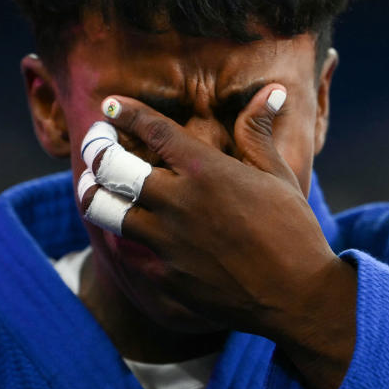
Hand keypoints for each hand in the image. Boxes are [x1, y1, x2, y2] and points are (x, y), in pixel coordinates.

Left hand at [82, 85, 356, 388]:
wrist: (296, 297)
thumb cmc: (294, 232)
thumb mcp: (279, 176)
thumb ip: (259, 134)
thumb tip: (273, 91)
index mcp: (206, 171)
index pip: (153, 130)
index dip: (125, 112)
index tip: (109, 105)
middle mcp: (178, 202)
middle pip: (111, 167)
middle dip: (95, 149)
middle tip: (94, 144)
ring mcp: (166, 241)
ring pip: (104, 209)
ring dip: (93, 192)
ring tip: (92, 184)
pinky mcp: (164, 276)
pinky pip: (126, 251)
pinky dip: (121, 237)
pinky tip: (122, 231)